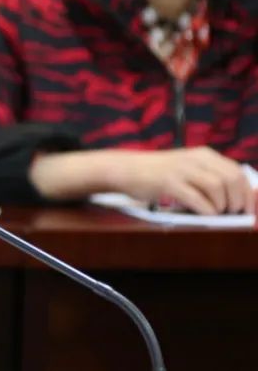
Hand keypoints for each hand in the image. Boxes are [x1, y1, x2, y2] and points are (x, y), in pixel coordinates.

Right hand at [29, 147, 253, 215]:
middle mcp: (196, 159)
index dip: (248, 193)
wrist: (125, 169)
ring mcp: (182, 170)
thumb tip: (237, 200)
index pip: (237, 172)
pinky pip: (197, 198)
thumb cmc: (157, 174)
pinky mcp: (169, 182)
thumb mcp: (187, 169)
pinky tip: (204, 216)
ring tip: (217, 215)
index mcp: (204, 155)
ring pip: (218, 187)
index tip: (250, 210)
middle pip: (231, 179)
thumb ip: (209, 178)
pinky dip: (206, 210)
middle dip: (238, 200)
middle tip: (234, 214)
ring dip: (223, 206)